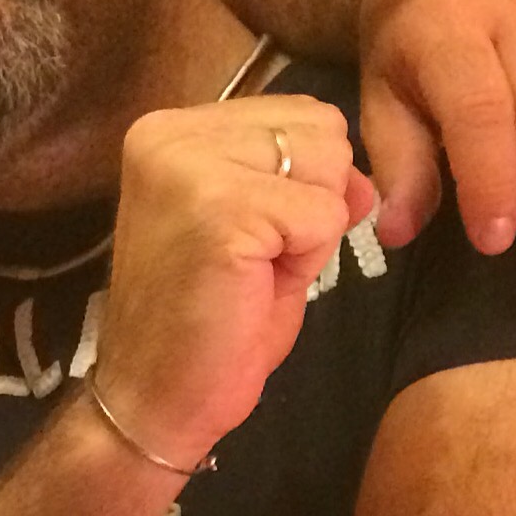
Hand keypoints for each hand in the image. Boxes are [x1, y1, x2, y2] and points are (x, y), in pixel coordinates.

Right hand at [99, 98, 370, 471]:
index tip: (248, 239)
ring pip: (328, 164)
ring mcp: (189, 168)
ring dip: (310, 230)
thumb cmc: (202, 324)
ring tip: (253, 271)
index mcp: (170, 130)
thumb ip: (300, 179)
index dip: (305, 185)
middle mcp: (169, 134)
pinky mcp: (220, 211)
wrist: (152, 401)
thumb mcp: (258, 229)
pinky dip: (308, 261)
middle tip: (253, 260)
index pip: (301, 114)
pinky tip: (254, 287)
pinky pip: (323, 215)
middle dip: (312, 201)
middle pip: (322, 129)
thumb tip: (363, 176)